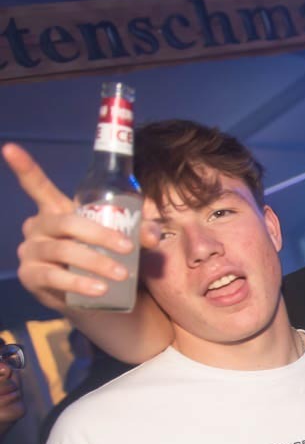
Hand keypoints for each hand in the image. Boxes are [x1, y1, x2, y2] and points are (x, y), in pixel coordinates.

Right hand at [4, 143, 159, 310]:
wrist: (96, 295)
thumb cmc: (107, 256)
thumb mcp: (126, 240)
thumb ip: (140, 231)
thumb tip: (150, 234)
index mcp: (57, 210)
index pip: (37, 186)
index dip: (24, 168)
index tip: (10, 148)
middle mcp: (39, 226)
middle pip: (67, 223)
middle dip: (100, 235)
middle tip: (129, 248)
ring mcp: (31, 251)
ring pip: (63, 251)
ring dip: (96, 262)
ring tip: (122, 275)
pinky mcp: (31, 276)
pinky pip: (54, 277)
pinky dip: (79, 283)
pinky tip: (99, 289)